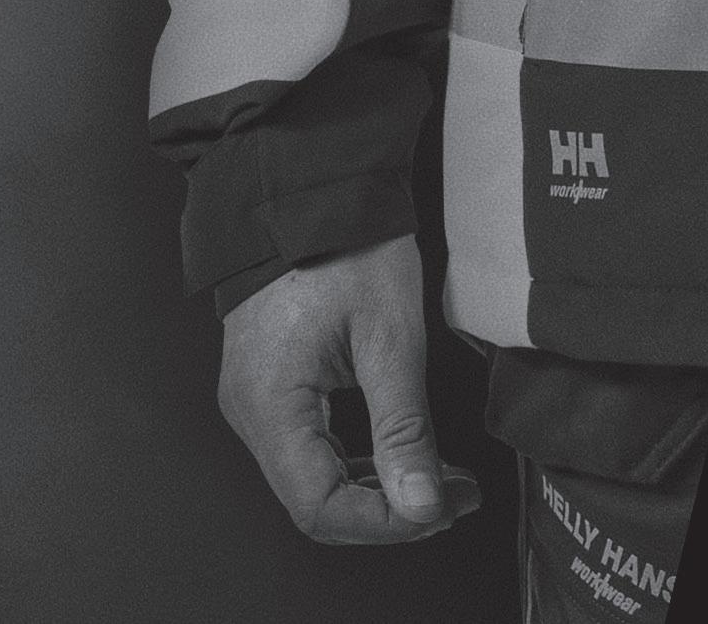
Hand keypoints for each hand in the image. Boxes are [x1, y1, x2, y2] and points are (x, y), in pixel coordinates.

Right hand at [218, 232, 481, 543]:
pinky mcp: (271, 384)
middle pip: (315, 500)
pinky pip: (311, 445)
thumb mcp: (389, 334)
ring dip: (380, 487)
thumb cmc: (344, 244)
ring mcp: (256, 398)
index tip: (440, 510)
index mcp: (269, 404)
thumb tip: (422, 505)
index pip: (319, 506)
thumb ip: (404, 427)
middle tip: (456, 497)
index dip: (383, 523)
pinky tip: (404, 452)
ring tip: (445, 479)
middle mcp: (250, 411)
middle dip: (391, 509)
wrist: (311, 184)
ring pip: (315, 477)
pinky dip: (359, 458)